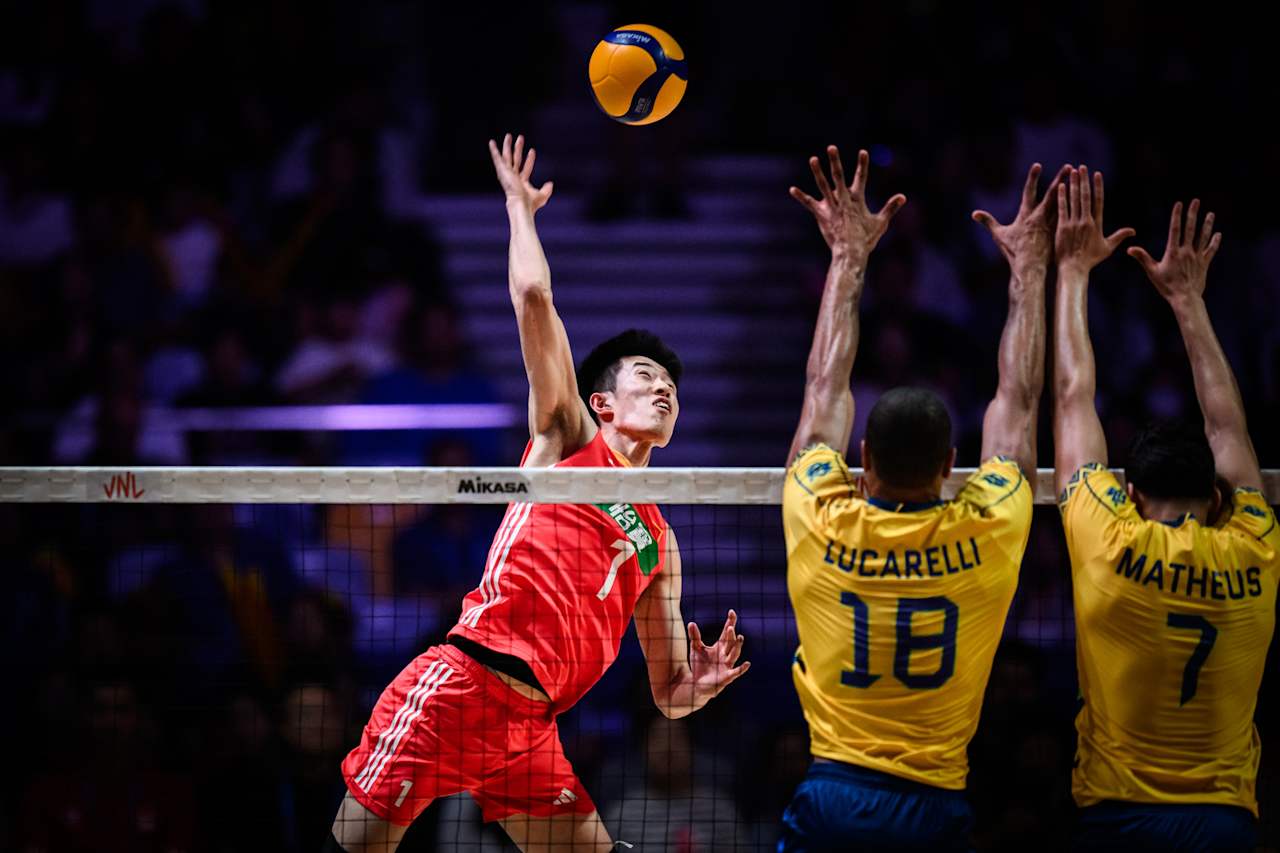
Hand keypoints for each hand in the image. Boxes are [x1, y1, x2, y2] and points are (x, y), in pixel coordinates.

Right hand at [489, 132, 552, 213]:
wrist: (522, 204)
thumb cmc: (531, 204)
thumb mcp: (542, 195)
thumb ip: (546, 190)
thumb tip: (550, 183)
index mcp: (521, 183)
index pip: (526, 168)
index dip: (530, 160)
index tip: (532, 150)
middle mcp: (513, 178)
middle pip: (515, 160)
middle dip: (518, 149)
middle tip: (520, 138)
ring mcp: (507, 174)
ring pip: (507, 157)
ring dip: (508, 146)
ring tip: (509, 135)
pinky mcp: (502, 172)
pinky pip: (497, 159)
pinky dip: (494, 151)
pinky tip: (491, 143)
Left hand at [687, 610, 749, 702]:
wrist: (695, 685)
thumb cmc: (698, 666)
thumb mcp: (696, 649)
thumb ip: (695, 636)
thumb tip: (691, 623)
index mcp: (720, 647)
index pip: (726, 633)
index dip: (730, 623)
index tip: (731, 612)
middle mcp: (725, 655)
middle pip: (730, 642)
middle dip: (731, 635)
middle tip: (730, 626)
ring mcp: (727, 666)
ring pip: (734, 654)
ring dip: (737, 646)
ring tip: (740, 637)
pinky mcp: (726, 677)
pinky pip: (736, 672)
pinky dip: (742, 669)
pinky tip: (747, 664)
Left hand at [790, 146, 905, 262]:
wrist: (850, 253)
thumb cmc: (866, 239)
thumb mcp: (881, 223)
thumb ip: (891, 208)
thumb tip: (903, 196)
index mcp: (857, 200)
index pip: (861, 178)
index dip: (862, 165)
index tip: (863, 152)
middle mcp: (843, 200)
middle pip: (839, 177)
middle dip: (835, 161)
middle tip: (831, 147)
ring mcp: (831, 207)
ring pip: (823, 186)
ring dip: (817, 172)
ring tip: (813, 159)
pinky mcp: (821, 215)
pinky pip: (809, 204)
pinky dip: (801, 197)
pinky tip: (792, 189)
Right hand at [973, 163, 1068, 269]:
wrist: (1029, 268)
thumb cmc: (1013, 252)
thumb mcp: (999, 235)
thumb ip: (988, 222)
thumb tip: (974, 213)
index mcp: (1026, 216)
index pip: (1029, 192)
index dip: (1033, 178)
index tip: (1038, 165)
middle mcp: (1040, 218)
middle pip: (1052, 195)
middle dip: (1060, 180)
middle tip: (1068, 167)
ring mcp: (1052, 225)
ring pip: (1063, 204)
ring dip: (1070, 191)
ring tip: (1077, 179)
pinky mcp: (1059, 232)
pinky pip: (1068, 216)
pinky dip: (1074, 207)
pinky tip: (1081, 199)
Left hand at [1054, 165, 1133, 275]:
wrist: (1074, 269)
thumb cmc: (1090, 259)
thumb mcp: (1107, 248)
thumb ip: (1119, 236)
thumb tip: (1133, 231)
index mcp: (1096, 224)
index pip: (1098, 201)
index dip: (1098, 187)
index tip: (1097, 174)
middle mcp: (1085, 221)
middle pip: (1085, 196)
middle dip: (1083, 180)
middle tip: (1082, 167)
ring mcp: (1073, 224)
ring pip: (1073, 200)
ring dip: (1072, 185)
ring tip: (1072, 171)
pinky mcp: (1062, 228)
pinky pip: (1062, 209)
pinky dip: (1062, 197)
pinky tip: (1061, 186)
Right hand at [1127, 199, 1220, 303]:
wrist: (1185, 298)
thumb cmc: (1167, 286)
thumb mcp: (1152, 272)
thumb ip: (1142, 258)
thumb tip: (1130, 248)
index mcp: (1173, 252)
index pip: (1175, 229)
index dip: (1177, 215)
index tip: (1179, 204)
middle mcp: (1186, 251)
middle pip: (1190, 229)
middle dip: (1193, 214)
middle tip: (1196, 201)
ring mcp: (1197, 257)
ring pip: (1203, 237)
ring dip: (1207, 224)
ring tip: (1210, 214)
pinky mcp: (1204, 263)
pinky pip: (1211, 250)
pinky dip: (1214, 242)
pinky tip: (1218, 234)